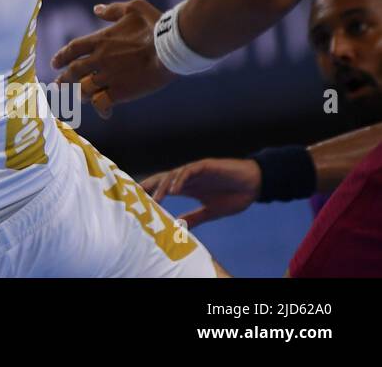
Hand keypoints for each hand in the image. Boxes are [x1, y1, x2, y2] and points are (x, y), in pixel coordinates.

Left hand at [52, 0, 177, 117]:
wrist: (171, 47)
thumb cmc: (156, 25)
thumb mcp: (133, 8)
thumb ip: (113, 10)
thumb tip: (96, 9)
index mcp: (100, 39)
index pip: (73, 49)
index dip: (62, 56)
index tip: (55, 63)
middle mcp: (100, 59)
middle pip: (74, 71)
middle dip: (64, 79)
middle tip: (58, 84)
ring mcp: (109, 76)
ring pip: (84, 89)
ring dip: (79, 94)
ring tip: (77, 98)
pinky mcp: (121, 91)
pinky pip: (102, 103)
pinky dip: (100, 108)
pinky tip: (103, 112)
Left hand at [140, 158, 260, 227]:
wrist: (254, 185)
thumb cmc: (234, 195)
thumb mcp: (211, 211)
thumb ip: (195, 217)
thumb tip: (180, 227)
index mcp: (188, 187)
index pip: (163, 188)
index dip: (150, 192)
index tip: (136, 202)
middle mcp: (188, 178)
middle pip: (163, 179)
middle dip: (149, 187)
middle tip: (136, 197)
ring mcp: (196, 170)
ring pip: (173, 175)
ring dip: (163, 186)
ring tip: (156, 199)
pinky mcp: (206, 165)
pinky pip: (189, 170)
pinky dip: (181, 179)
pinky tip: (175, 190)